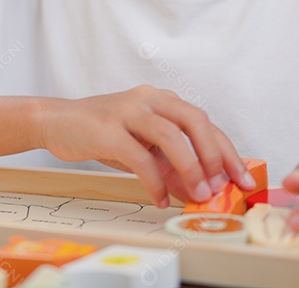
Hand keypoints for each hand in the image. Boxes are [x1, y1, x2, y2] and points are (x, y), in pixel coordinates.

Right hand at [38, 85, 255, 206]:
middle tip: (221, 185)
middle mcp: (148, 100)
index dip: (227, 151)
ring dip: (189, 168)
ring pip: (171, 136)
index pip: (204, 123)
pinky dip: (154, 181)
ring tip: (197, 194)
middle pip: (194, 120)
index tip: (242, 178)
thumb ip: (168, 164)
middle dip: (214, 154)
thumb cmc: (101, 133)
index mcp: (161, 100)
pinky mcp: (108, 130)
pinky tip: (160, 198)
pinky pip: (140, 157)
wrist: (56, 121)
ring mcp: (128, 112)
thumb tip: (196, 191)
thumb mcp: (140, 146)